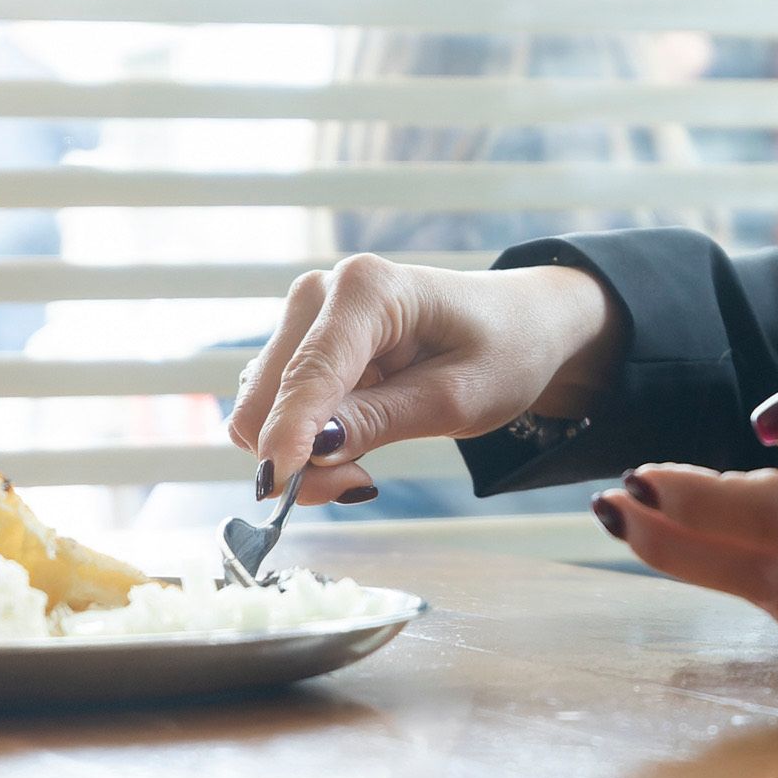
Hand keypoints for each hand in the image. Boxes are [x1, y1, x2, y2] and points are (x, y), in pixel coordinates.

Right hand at [228, 255, 622, 500]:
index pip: (310, 371)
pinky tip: (350, 441)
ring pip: (262, 408)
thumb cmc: (500, 352)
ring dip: (301, 454)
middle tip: (358, 485)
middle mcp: (322, 291)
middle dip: (298, 454)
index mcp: (368, 289)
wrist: (515, 326)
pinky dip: (302, 441)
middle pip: (267, 394)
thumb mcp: (455, 398)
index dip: (289, 432)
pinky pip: (276, 408)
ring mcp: (306, 316)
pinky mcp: (300, 343)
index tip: (278, 488)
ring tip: (362, 466)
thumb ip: (379, 421)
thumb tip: (310, 451)